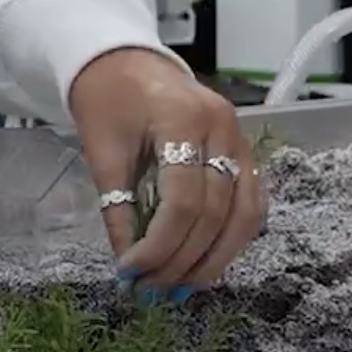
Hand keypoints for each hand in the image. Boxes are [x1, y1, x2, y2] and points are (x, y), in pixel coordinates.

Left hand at [68, 47, 265, 290]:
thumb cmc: (106, 99)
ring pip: (244, 215)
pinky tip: (204, 261)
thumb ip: (118, 207)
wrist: (122, 60)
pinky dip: (230, 238)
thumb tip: (127, 267)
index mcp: (183, 119)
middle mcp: (223, 128)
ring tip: (181, 288)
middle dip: (185, 260)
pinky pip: (249, 204)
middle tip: (154, 291)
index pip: (184, 200)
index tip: (132, 273)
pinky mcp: (245, 150)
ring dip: (214, 259)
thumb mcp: (101, 150)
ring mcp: (241, 138)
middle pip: (216, 213)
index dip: (161, 245)